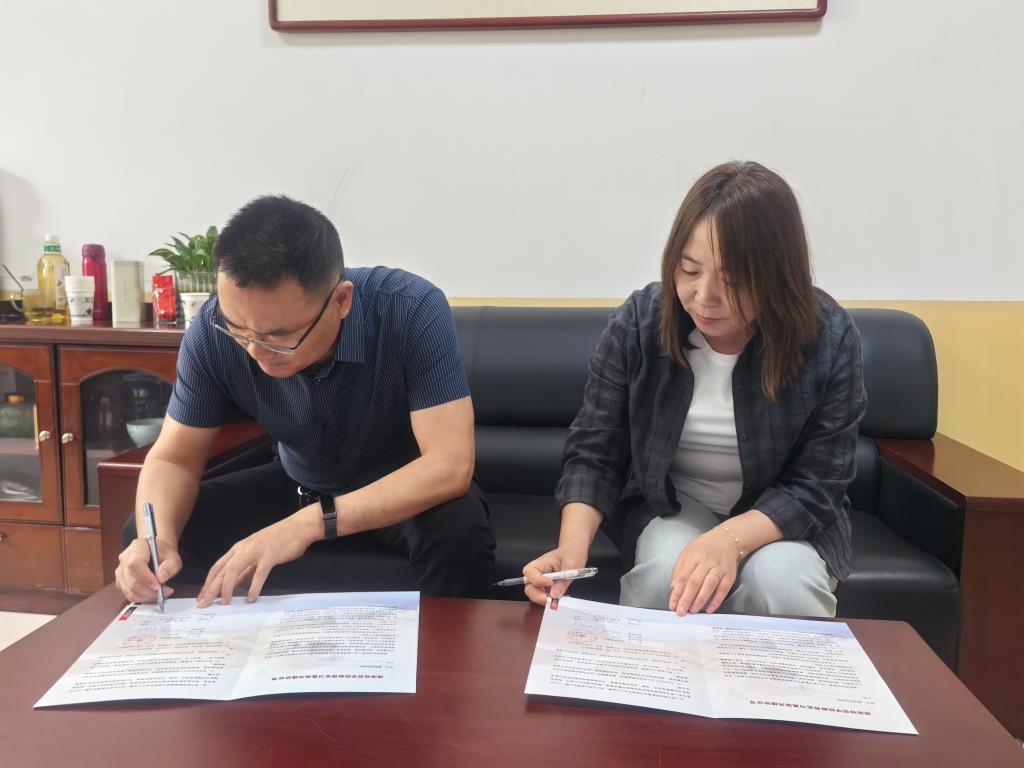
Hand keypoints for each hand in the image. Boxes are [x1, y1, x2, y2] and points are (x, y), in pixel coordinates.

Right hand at [115, 538, 179, 602]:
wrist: (157, 551)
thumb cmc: (163, 553)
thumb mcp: (173, 557)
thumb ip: (170, 566)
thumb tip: (161, 578)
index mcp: (137, 547)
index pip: (135, 564)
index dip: (145, 578)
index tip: (158, 585)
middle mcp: (125, 558)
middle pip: (131, 580)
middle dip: (148, 591)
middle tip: (164, 592)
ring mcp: (121, 570)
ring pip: (128, 590)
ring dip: (145, 596)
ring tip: (160, 593)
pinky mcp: (121, 581)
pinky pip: (128, 594)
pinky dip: (141, 598)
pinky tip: (152, 594)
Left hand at [196, 506, 320, 607]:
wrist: (298, 527)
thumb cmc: (278, 540)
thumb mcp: (257, 553)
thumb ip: (246, 569)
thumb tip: (235, 585)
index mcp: (239, 548)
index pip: (217, 567)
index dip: (208, 583)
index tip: (202, 597)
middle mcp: (243, 549)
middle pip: (222, 571)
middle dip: (211, 589)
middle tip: (204, 604)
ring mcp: (256, 552)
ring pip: (234, 571)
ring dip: (227, 588)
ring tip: (225, 602)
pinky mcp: (269, 556)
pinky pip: (259, 574)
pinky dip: (254, 587)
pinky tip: (251, 597)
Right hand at [522, 545, 588, 605]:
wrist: (574, 553)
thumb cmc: (571, 553)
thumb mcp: (571, 564)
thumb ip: (563, 579)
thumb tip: (554, 594)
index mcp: (540, 563)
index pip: (530, 572)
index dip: (538, 580)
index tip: (551, 583)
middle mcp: (537, 573)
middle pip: (529, 587)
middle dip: (538, 596)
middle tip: (552, 599)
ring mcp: (541, 582)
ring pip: (535, 595)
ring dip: (545, 599)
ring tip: (559, 598)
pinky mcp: (546, 588)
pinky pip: (543, 597)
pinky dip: (550, 601)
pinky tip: (560, 598)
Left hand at [668, 527, 739, 615]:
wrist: (727, 539)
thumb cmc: (705, 548)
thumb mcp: (688, 553)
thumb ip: (679, 570)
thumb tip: (674, 589)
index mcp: (693, 557)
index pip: (683, 577)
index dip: (677, 593)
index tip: (672, 605)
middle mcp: (706, 562)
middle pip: (694, 583)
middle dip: (686, 599)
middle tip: (680, 612)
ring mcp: (719, 568)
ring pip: (708, 586)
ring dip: (700, 600)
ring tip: (692, 611)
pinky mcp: (729, 575)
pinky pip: (723, 589)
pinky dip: (716, 600)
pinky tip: (709, 609)